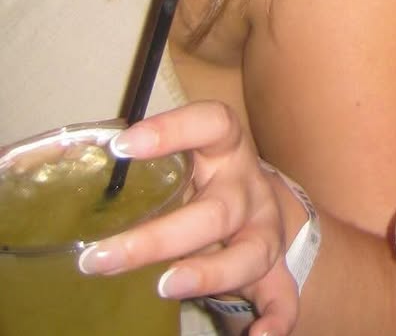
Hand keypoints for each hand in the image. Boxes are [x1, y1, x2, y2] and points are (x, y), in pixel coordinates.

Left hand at [78, 101, 298, 335]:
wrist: (260, 208)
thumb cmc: (203, 181)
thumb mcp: (183, 162)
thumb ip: (143, 166)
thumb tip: (68, 163)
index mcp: (226, 151)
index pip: (212, 124)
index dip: (173, 130)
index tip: (121, 146)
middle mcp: (249, 189)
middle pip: (218, 209)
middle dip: (161, 237)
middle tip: (100, 258)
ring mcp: (265, 231)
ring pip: (251, 252)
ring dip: (209, 273)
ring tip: (166, 286)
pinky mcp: (274, 271)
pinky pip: (283, 297)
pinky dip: (274, 319)